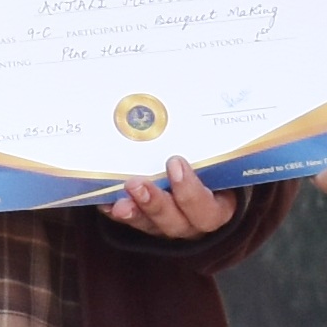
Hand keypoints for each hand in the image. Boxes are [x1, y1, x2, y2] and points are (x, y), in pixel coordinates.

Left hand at [100, 152, 239, 239]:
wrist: (211, 179)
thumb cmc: (218, 165)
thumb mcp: (222, 159)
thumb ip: (212, 145)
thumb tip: (207, 100)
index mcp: (219, 208)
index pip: (208, 210)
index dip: (191, 191)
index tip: (175, 162)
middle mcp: (194, 223)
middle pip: (177, 223)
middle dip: (155, 203)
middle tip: (136, 183)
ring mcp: (170, 225)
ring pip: (152, 226)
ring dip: (134, 211)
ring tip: (118, 202)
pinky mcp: (149, 224)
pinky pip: (132, 221)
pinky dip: (117, 212)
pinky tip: (104, 202)